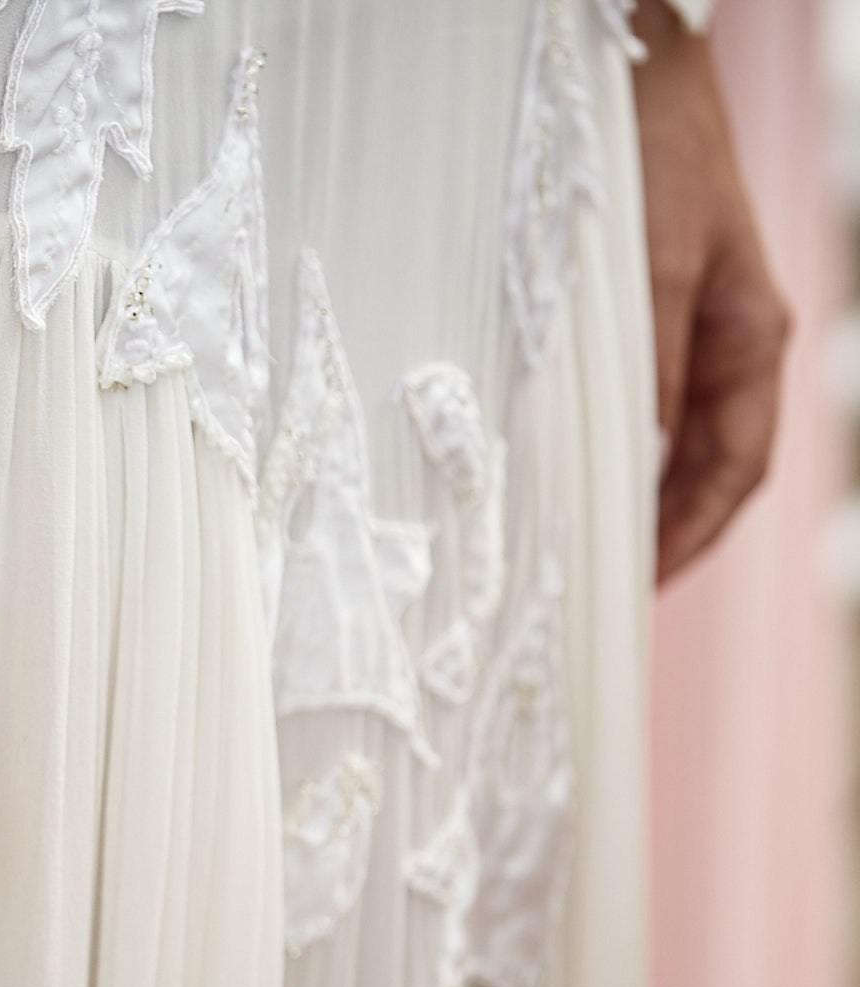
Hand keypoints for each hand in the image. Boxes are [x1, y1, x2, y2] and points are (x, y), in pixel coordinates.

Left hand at [634, 1, 790, 582]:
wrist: (627, 64)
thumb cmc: (648, 154)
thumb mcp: (653, 269)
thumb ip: (653, 364)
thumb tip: (642, 454)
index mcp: (752, 338)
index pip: (734, 468)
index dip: (689, 535)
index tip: (639, 585)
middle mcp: (729, 339)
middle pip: (708, 464)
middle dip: (663, 530)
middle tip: (603, 587)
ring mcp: (690, 324)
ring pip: (670, 436)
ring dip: (635, 492)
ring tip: (585, 547)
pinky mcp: (647, 307)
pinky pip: (638, 399)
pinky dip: (614, 445)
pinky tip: (570, 469)